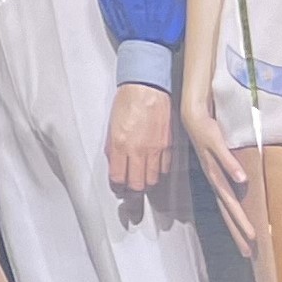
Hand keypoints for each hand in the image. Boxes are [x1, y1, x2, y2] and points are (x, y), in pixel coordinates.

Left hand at [107, 83, 173, 200]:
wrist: (149, 87)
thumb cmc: (127, 102)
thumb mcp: (112, 126)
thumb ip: (113, 148)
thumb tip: (115, 166)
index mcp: (120, 145)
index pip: (118, 179)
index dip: (117, 188)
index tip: (117, 189)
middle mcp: (139, 150)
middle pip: (137, 185)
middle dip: (132, 192)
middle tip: (130, 193)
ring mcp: (156, 149)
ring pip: (152, 180)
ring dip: (146, 184)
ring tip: (141, 182)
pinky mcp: (170, 146)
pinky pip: (165, 168)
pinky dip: (159, 172)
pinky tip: (154, 169)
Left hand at [180, 89, 254, 252]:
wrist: (192, 111)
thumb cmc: (210, 136)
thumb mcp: (222, 159)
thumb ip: (233, 172)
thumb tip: (246, 185)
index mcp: (215, 180)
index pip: (226, 210)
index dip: (235, 230)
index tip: (246, 250)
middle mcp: (212, 175)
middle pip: (226, 207)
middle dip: (237, 229)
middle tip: (248, 250)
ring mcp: (211, 160)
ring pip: (224, 189)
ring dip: (236, 209)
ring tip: (251, 229)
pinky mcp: (213, 142)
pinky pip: (223, 156)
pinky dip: (231, 168)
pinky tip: (243, 180)